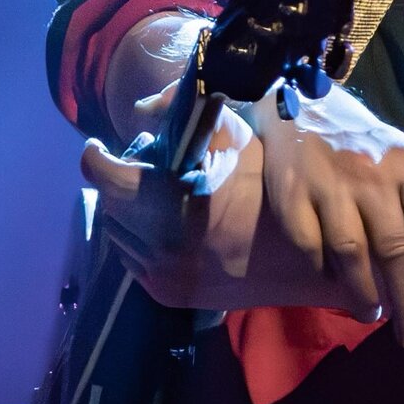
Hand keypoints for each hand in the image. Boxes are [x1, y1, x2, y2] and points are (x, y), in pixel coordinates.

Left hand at [80, 96, 268, 311]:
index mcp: (173, 200)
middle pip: (109, 204)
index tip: (100, 148)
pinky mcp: (168, 295)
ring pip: (116, 235)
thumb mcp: (235, 138)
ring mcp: (162, 274)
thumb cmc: (273, 189)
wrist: (307, 255)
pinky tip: (162, 226)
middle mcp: (159, 243)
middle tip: (140, 168)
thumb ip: (185, 115)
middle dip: (118, 182)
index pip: (105, 177)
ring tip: (152, 197)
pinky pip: (131, 260)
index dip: (97, 157)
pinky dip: (137, 239)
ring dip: (125, 212)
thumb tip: (142, 108)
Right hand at [247, 81, 403, 348]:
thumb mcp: (403, 162)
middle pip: (394, 250)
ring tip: (371, 314)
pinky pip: (310, 245)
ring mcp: (329, 181)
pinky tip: (330, 281)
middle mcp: (372, 173)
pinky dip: (322, 271)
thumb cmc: (364, 147)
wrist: (303, 103)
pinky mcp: (291, 191)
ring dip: (363, 294)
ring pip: (352, 253)